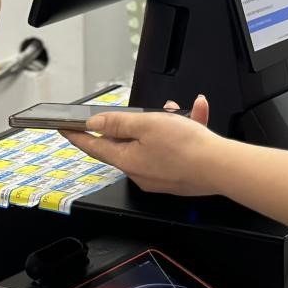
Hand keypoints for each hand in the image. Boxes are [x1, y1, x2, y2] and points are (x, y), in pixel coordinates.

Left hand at [63, 95, 221, 196]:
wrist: (221, 168)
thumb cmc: (187, 148)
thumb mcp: (147, 123)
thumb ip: (119, 121)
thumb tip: (96, 123)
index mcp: (127, 160)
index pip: (94, 146)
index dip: (78, 135)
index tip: (66, 129)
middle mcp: (140, 172)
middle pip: (126, 142)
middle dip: (136, 123)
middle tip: (147, 112)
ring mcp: (159, 175)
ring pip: (153, 142)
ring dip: (164, 124)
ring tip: (178, 113)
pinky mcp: (176, 175)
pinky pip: (173, 149)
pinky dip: (182, 131)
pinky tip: (196, 115)